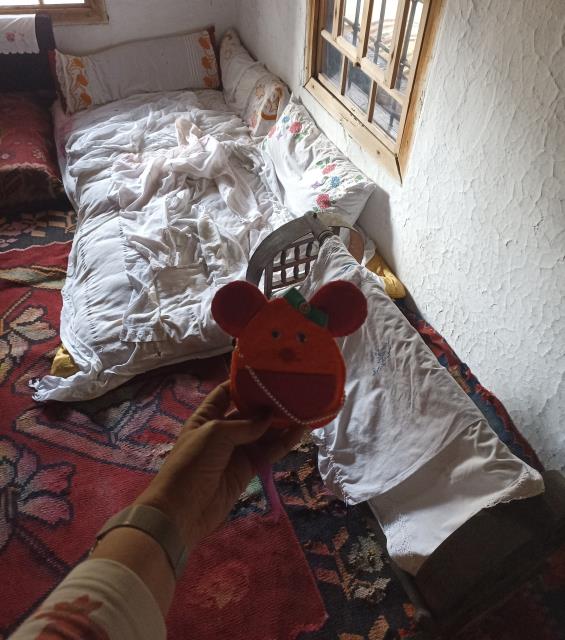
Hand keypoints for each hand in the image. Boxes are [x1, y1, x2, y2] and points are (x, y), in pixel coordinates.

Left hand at [135, 381, 303, 551]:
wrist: (183, 510)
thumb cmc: (191, 463)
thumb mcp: (214, 434)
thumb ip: (244, 424)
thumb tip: (269, 416)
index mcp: (206, 416)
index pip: (226, 393)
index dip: (243, 383)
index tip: (266, 373)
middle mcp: (222, 430)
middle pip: (249, 412)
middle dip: (268, 402)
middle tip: (292, 391)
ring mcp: (236, 450)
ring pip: (263, 432)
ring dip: (280, 422)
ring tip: (303, 408)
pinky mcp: (248, 468)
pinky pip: (268, 451)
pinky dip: (284, 442)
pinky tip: (300, 431)